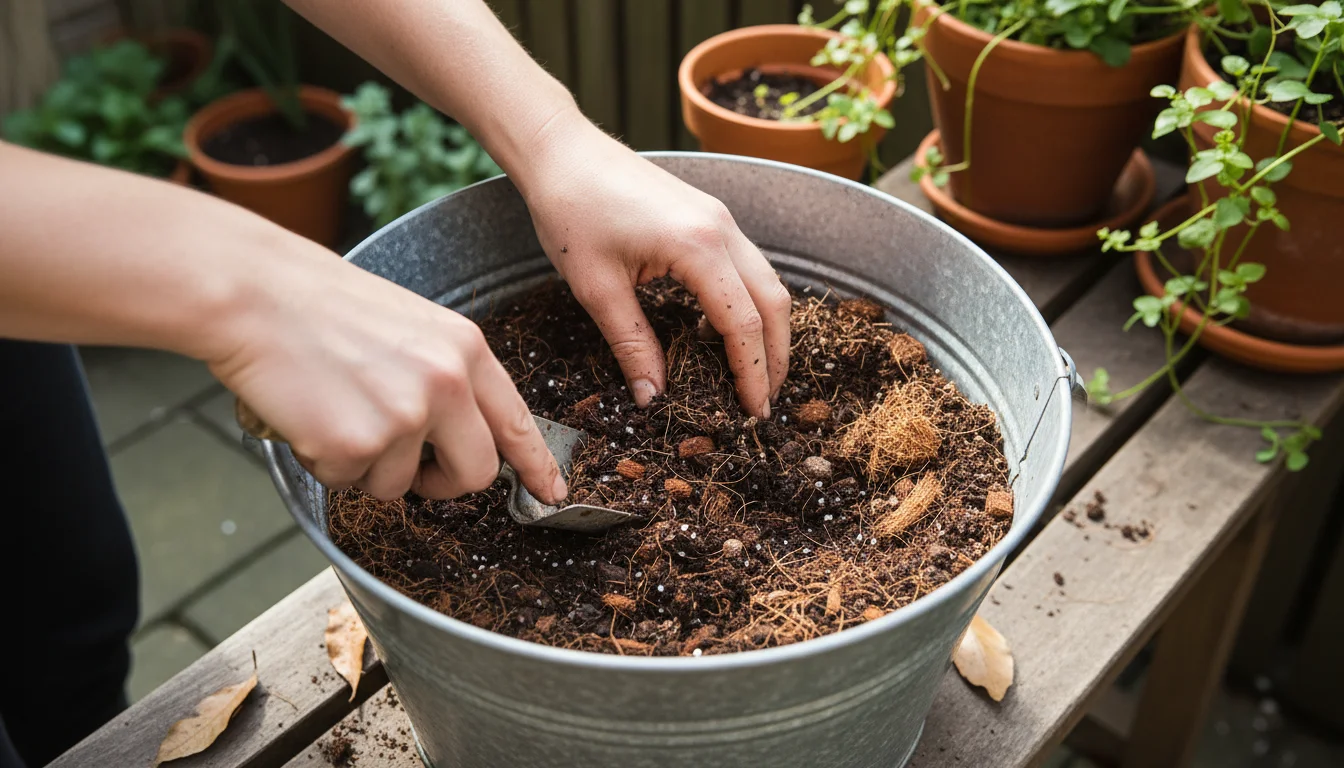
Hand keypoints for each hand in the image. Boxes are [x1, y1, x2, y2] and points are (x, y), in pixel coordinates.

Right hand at [207, 245, 565, 503]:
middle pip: (475, 473)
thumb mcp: (412, 327)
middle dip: (443, 485)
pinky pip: (348, 481)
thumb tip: (458, 436)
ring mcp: (404, 416)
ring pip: (399, 485)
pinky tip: (308, 416)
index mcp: (466, 350)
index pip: (517, 421)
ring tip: (335, 410)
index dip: (535, 465)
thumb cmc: (322, 306)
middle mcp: (446, 384)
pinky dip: (324, 462)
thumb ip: (446, 377)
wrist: (254, 293)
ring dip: (366, 466)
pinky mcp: (355, 445)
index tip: (550, 493)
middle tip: (410, 471)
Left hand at [516, 114, 790, 417]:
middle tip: (762, 403)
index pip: (743, 323)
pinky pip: (747, 266)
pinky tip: (723, 330)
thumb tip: (653, 396)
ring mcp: (721, 218)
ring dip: (767, 329)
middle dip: (774, 357)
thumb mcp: (596, 289)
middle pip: (773, 303)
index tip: (752, 412)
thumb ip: (631, 345)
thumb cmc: (571, 211)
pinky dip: (749, 303)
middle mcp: (723, 229)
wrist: (562, 151)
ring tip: (752, 373)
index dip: (752, 373)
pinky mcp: (711, 215)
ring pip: (767, 282)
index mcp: (698, 246)